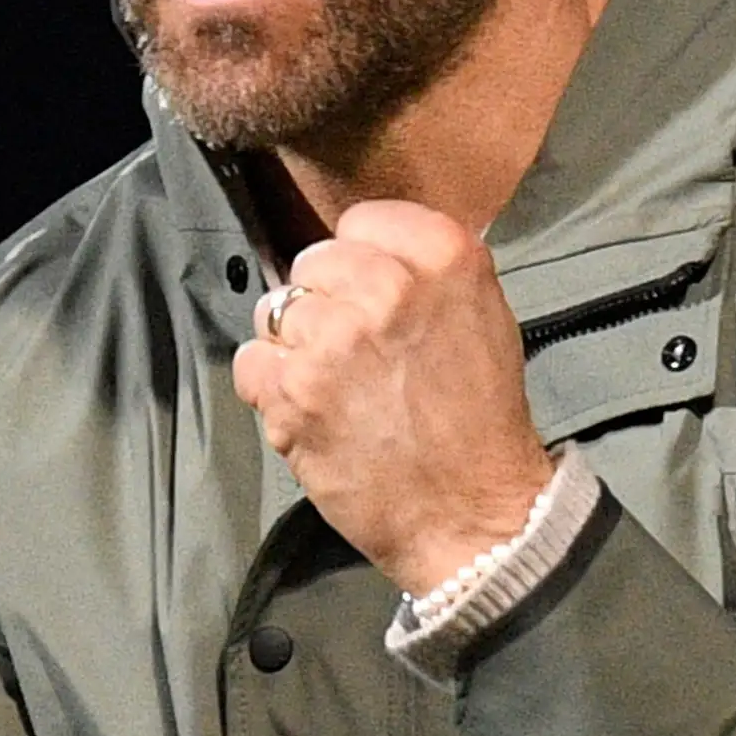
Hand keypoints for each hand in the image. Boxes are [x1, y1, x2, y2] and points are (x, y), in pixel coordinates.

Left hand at [232, 201, 556, 596]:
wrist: (471, 515)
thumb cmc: (480, 422)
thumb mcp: (484, 317)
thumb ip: (426, 270)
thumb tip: (365, 245)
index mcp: (444, 259)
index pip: (362, 220)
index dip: (361, 258)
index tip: (371, 291)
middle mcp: (386, 289)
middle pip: (311, 263)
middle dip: (324, 302)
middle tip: (353, 350)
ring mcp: (333, 341)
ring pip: (274, 311)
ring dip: (293, 346)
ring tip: (333, 384)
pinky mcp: (293, 393)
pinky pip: (251, 363)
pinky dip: (270, 388)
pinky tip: (309, 410)